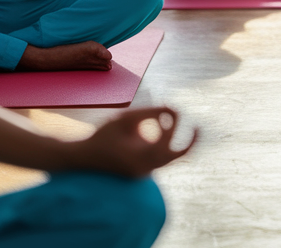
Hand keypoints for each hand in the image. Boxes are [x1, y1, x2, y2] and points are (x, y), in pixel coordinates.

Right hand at [73, 106, 195, 177]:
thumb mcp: (125, 119)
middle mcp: (146, 169)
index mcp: (141, 158)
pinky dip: (160, 140)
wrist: (82, 158)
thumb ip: (149, 113)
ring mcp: (144, 172)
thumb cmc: (102, 136)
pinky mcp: (141, 170)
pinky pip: (158, 156)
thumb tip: (173, 110)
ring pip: (168, 155)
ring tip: (161, 119)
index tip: (170, 108)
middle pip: (179, 156)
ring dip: (168, 136)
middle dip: (191, 141)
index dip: (173, 120)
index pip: (168, 138)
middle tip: (199, 127)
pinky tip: (155, 127)